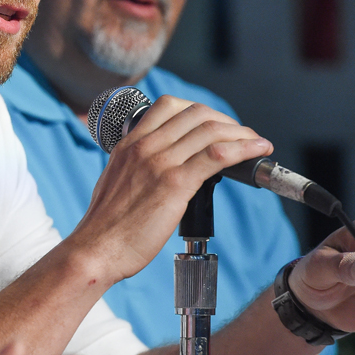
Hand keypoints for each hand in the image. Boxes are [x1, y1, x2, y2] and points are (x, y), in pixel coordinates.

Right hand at [74, 96, 271, 282]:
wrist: (96, 249)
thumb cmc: (106, 226)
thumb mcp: (116, 181)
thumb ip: (136, 167)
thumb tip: (158, 170)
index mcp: (129, 143)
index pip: (169, 105)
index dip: (200, 110)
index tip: (214, 125)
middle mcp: (145, 146)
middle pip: (196, 114)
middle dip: (226, 121)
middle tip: (241, 136)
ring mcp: (160, 163)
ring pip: (210, 131)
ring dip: (242, 133)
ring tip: (257, 143)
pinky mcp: (175, 184)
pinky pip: (217, 156)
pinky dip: (244, 149)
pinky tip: (258, 151)